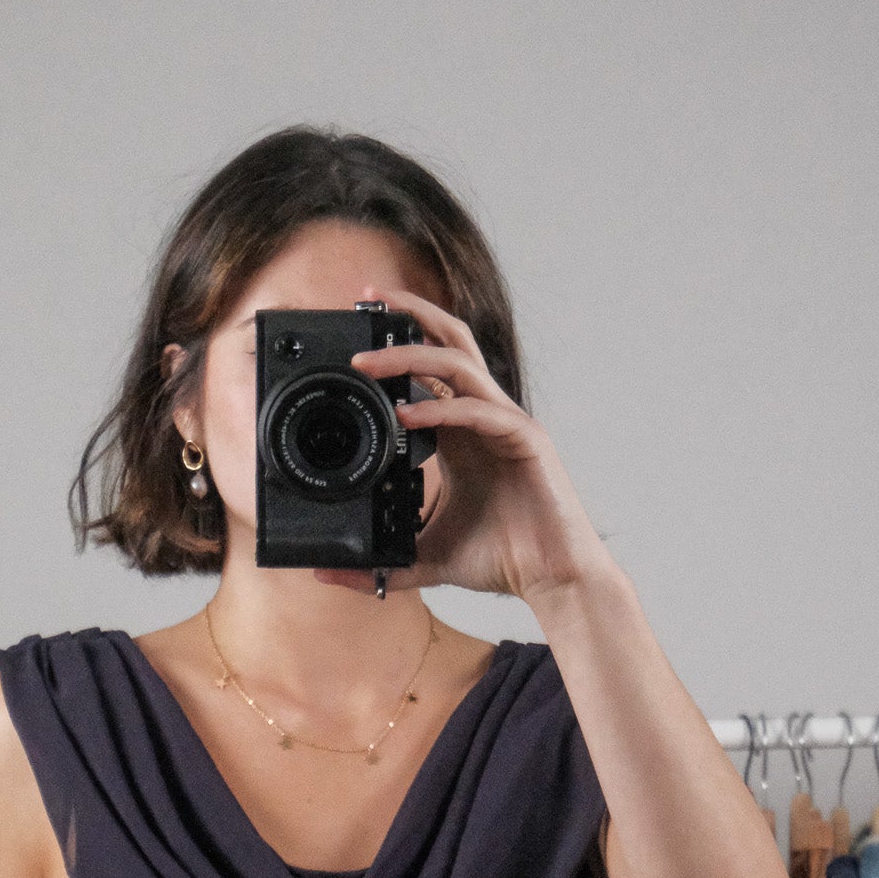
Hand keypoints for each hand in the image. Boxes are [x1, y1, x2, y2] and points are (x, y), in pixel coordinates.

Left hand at [316, 282, 613, 605]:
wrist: (552, 580)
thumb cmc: (500, 559)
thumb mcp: (423, 559)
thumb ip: (378, 563)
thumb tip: (326, 575)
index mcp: (460, 431)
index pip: (430, 368)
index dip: (397, 340)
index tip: (356, 326)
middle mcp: (482, 416)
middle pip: (449, 342)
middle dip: (408, 314)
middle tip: (365, 297)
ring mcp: (506, 422)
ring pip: (458, 364)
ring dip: (409, 356)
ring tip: (365, 363)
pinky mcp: (525, 439)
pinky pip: (476, 409)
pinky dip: (439, 409)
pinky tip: (406, 417)